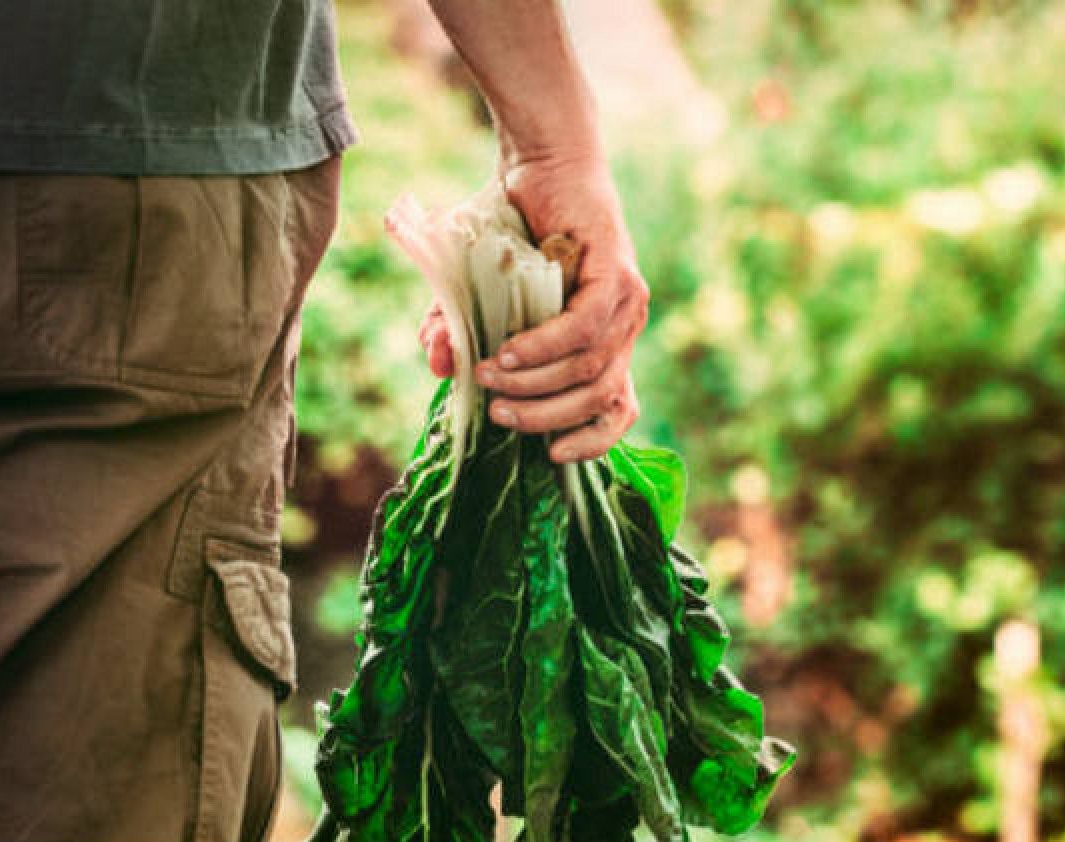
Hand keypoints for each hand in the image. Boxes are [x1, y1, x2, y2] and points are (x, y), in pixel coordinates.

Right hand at [416, 152, 648, 462]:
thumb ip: (458, 329)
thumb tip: (437, 366)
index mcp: (606, 341)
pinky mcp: (618, 271)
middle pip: (600, 397)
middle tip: (498, 414)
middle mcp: (625, 326)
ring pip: (592, 366)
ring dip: (539, 382)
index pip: (618, 410)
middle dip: (546, 417)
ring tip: (490, 377)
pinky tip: (510, 351)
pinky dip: (547, 346)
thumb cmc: (511, 225)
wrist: (539, 160)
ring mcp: (628, 300)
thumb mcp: (476, 290)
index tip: (551, 457)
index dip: (593, 442)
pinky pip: (586, 325)